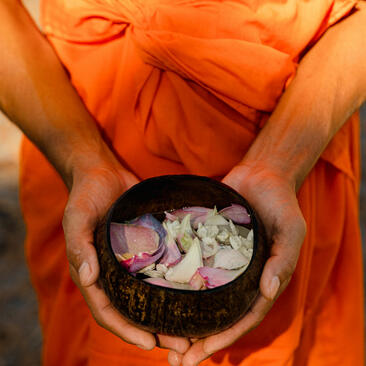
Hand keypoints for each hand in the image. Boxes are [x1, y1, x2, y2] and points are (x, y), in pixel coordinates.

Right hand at [62, 151, 189, 352]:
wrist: (104, 174)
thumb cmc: (86, 195)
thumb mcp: (77, 218)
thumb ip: (79, 247)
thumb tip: (88, 279)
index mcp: (95, 273)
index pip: (108, 311)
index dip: (127, 331)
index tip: (151, 345)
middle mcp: (116, 273)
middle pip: (135, 310)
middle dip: (156, 331)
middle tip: (183, 346)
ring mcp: (134, 261)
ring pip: (153, 295)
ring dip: (171, 313)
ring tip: (196, 328)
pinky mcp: (151, 246)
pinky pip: (164, 269)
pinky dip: (176, 284)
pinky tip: (197, 291)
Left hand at [168, 164, 305, 364]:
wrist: (261, 175)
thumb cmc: (280, 202)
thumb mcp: (291, 229)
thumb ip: (283, 260)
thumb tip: (269, 291)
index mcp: (262, 280)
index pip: (243, 317)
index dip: (223, 338)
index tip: (199, 355)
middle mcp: (240, 276)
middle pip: (218, 313)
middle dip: (199, 338)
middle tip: (174, 359)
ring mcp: (221, 261)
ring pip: (201, 294)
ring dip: (183, 315)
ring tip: (158, 335)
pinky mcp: (206, 244)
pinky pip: (191, 265)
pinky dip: (177, 281)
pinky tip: (155, 290)